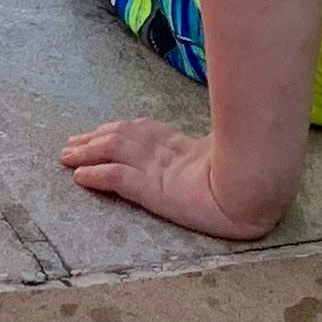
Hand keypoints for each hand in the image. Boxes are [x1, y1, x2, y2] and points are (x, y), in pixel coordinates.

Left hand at [59, 117, 277, 240]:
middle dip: (92, 139)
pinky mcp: (153, 187)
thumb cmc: (251, 178)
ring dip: (85, 153)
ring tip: (66, 157)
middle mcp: (166, 152)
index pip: (142, 131)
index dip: (116, 130)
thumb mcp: (225, 163)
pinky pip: (117, 177)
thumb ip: (209, 157)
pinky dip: (95, 174)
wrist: (255, 191)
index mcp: (183, 146)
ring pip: (111, 152)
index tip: (98, 132)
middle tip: (70, 144)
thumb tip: (208, 158)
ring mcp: (158, 169)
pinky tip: (80, 177)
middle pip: (120, 137)